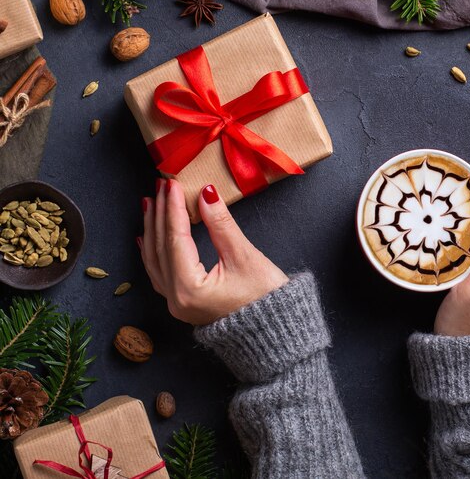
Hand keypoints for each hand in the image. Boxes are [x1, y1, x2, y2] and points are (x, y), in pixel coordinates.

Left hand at [138, 180, 288, 324]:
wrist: (276, 334)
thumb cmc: (266, 299)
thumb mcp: (244, 256)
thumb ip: (221, 224)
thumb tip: (206, 194)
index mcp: (190, 289)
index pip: (176, 238)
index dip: (173, 208)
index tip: (173, 184)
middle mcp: (176, 299)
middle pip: (161, 247)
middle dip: (160, 213)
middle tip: (160, 185)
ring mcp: (177, 303)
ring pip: (156, 260)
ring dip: (153, 229)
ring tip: (150, 203)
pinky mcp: (183, 303)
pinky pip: (159, 273)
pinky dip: (152, 252)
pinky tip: (146, 238)